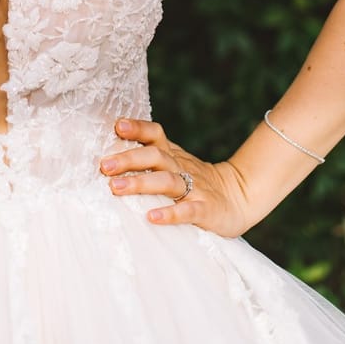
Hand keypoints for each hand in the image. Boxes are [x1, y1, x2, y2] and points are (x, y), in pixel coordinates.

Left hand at [100, 118, 254, 237]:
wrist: (239, 196)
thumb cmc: (196, 180)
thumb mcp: (175, 162)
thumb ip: (150, 156)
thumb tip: (110, 153)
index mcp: (173, 154)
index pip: (155, 134)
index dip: (138, 128)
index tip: (117, 126)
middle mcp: (181, 167)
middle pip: (155, 156)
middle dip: (129, 159)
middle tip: (105, 166)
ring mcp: (195, 188)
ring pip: (167, 181)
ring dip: (141, 183)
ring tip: (116, 188)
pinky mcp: (206, 210)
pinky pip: (188, 211)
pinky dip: (170, 214)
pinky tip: (151, 217)